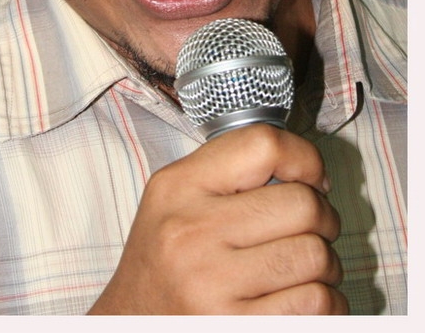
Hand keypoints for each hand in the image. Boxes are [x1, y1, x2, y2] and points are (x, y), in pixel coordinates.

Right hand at [89, 124, 347, 314]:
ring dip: (324, 265)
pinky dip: (327, 304)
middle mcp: (191, 232)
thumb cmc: (165, 260)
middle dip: (323, 218)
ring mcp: (211, 285)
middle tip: (311, 229)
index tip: (312, 178)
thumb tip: (309, 171)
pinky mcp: (236, 327)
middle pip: (303, 204)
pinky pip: (316, 304)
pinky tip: (301, 300)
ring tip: (301, 269)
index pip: (263, 146)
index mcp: (179, 187)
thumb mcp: (177, 200)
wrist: (132, 323)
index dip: (304, 158)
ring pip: (316, 256)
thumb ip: (229, 174)